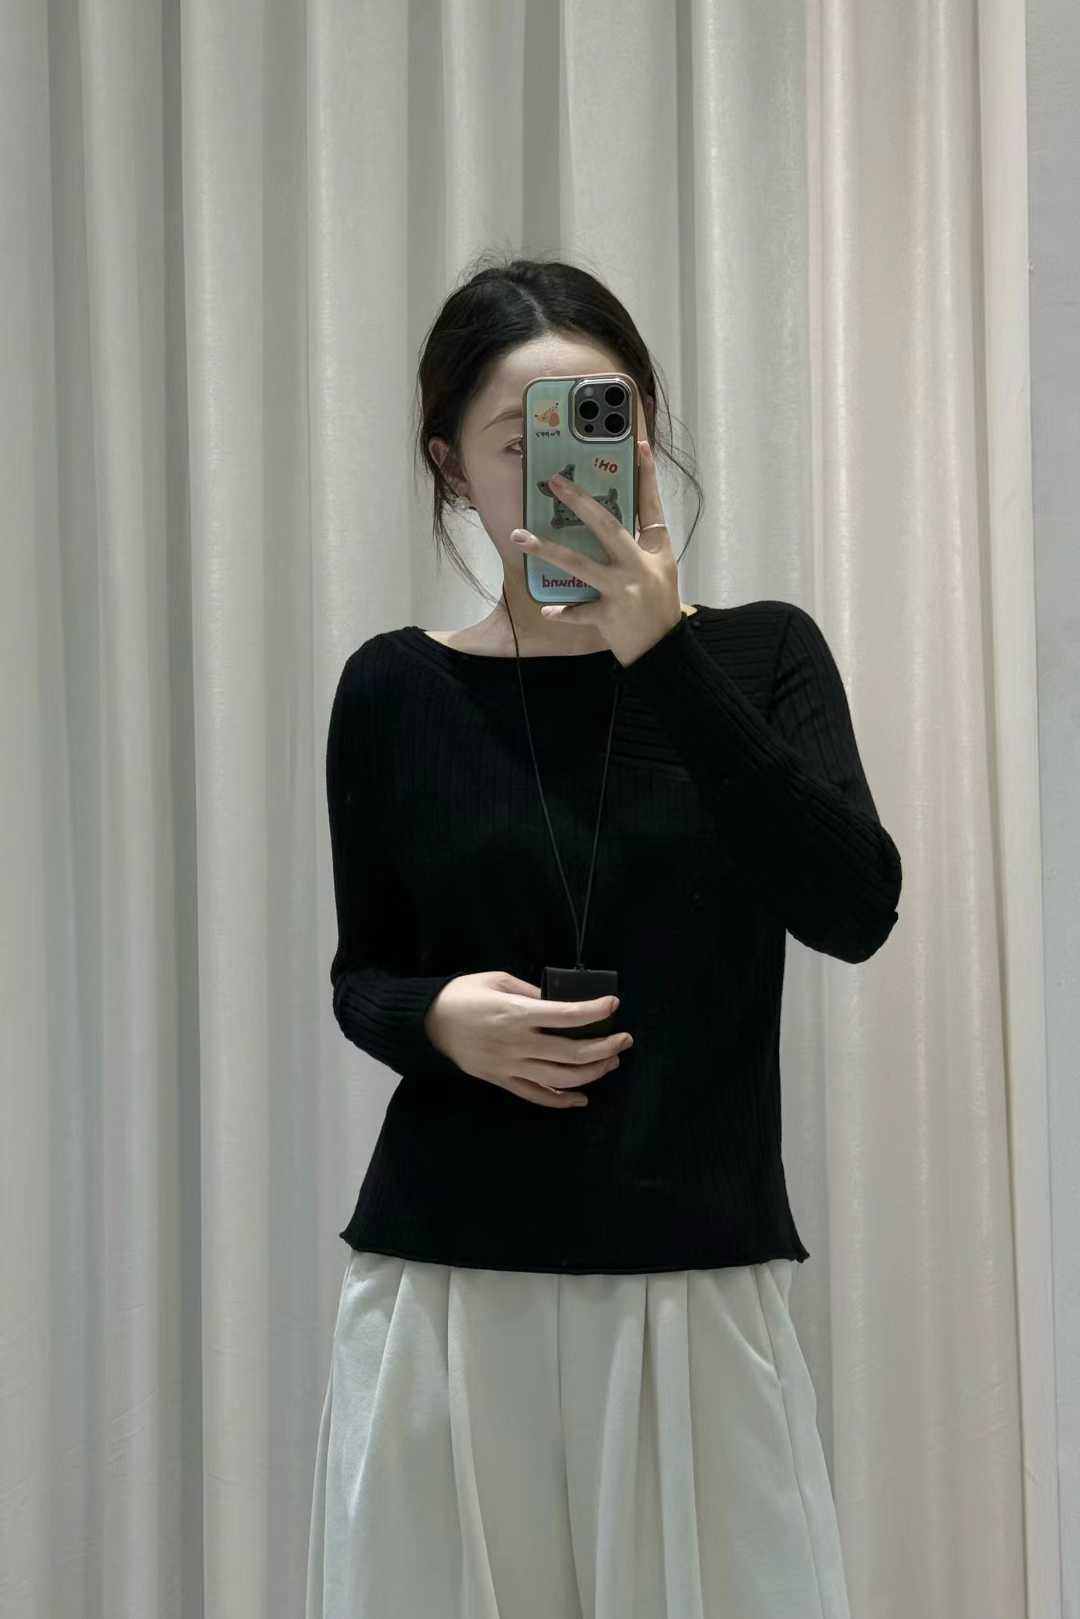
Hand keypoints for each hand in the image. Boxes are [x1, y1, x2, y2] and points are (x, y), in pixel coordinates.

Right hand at [424, 970, 633, 1109]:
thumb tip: (559, 999)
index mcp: (516, 1014)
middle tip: (624, 1039)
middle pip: (571, 1053)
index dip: (596, 1011)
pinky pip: (536, 1096)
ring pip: (560, 1079)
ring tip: (610, 1062)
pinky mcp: (501, 1081)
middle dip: (605, 1047)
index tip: (613, 1004)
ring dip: (591, 1073)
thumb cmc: (462, 995)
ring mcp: (510, 1067)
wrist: (427, 1023)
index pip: (567, 1015)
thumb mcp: (496, 979)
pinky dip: (562, 1101)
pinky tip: (582, 1098)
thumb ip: (530, 991)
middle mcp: (517, 1044)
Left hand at [509, 438, 683, 665]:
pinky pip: (579, 612)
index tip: (637, 445)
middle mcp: (639, 565)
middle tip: (554, 483)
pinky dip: (563, 612)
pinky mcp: (609, 616)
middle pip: (606, 525)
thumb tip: (610, 520)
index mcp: (656, 550)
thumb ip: (642, 545)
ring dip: (546, 550)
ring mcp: (623, 590)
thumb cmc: (661, 605)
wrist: (665, 650)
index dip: (646, 475)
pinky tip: (548, 610)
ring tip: (519, 537)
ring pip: (578, 564)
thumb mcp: (662, 569)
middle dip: (579, 502)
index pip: (651, 505)